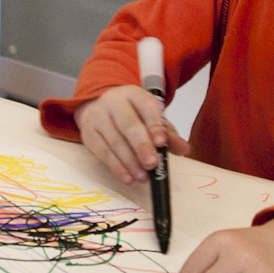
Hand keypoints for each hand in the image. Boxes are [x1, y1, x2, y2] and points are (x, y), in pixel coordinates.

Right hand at [72, 85, 188, 185]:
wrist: (98, 107)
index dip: (154, 125)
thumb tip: (184, 149)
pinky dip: (117, 167)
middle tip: (152, 164)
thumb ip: (168, 133)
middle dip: (141, 146)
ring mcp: (98, 117)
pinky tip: (128, 178)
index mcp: (134, 94)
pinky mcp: (89, 134)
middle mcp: (114, 102)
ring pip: (115, 141)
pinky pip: (103, 152)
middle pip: (128, 124)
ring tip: (143, 177)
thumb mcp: (151, 118)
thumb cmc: (131, 114)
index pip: (146, 106)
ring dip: (130, 162)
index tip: (161, 143)